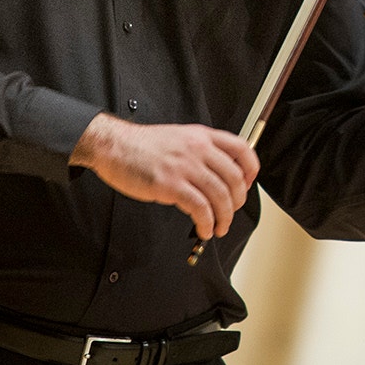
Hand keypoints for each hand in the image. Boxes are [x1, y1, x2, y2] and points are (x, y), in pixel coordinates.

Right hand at [69, 114, 259, 238]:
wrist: (113, 145)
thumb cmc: (142, 145)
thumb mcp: (179, 137)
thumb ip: (201, 150)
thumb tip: (219, 173)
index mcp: (202, 136)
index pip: (242, 149)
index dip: (251, 170)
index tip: (247, 185)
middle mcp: (198, 149)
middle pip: (235, 178)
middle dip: (238, 201)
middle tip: (231, 212)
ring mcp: (185, 166)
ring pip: (220, 196)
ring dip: (225, 217)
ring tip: (219, 227)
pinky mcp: (170, 184)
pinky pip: (200, 208)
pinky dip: (207, 222)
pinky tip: (203, 228)